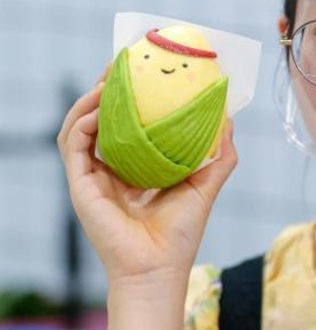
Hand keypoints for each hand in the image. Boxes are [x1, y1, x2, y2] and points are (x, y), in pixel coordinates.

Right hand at [56, 72, 237, 284]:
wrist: (160, 267)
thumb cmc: (182, 231)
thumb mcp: (207, 183)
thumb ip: (219, 153)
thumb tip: (228, 118)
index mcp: (135, 166)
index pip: (127, 122)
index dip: (131, 95)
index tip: (142, 69)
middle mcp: (110, 168)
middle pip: (101, 118)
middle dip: (107, 88)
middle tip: (121, 63)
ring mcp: (93, 176)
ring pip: (79, 127)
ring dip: (90, 100)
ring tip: (108, 80)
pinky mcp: (81, 186)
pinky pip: (72, 147)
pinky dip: (81, 124)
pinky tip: (99, 109)